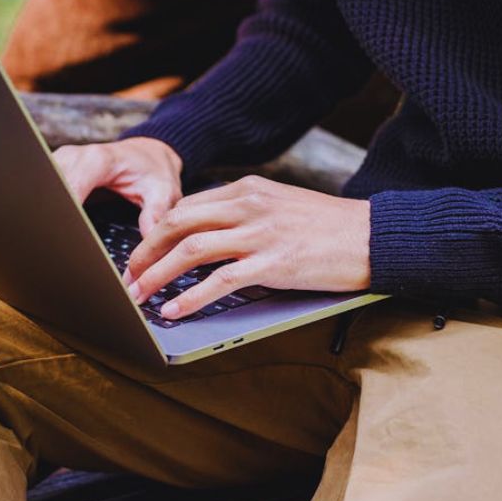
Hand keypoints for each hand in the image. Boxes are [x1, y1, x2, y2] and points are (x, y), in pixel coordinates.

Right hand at [51, 137, 182, 234]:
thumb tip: (148, 243)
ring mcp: (60, 161)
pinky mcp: (54, 170)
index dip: (65, 213)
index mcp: (98, 160)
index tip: (67, 236)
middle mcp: (73, 156)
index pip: (69, 187)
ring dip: (45, 211)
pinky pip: (43, 188)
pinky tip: (51, 226)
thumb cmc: (152, 171)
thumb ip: (156, 215)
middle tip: (56, 246)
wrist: (145, 153)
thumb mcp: (163, 191)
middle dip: (51, 216)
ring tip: (51, 237)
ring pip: (41, 187)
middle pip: (49, 188)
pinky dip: (46, 206)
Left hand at [124, 175, 370, 318]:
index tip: (142, 254)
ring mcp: (260, 233)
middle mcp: (249, 205)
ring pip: (191, 249)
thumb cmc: (331, 228)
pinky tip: (175, 311)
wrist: (374, 237)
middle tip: (127, 276)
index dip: (156, 232)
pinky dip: (190, 297)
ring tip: (138, 296)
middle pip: (178, 222)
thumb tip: (210, 239)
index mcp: (248, 189)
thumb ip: (246, 215)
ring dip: (157, 274)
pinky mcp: (273, 262)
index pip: (186, 206)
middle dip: (145, 251)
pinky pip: (219, 280)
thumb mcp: (282, 207)